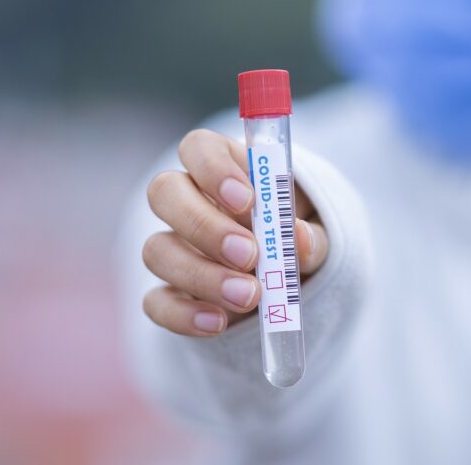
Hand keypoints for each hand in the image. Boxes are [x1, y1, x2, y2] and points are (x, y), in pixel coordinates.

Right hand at [142, 129, 328, 336]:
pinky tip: (218, 323)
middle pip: (164, 192)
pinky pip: (156, 302)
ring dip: (201, 275)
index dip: (214, 169)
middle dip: (204, 225)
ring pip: (156, 250)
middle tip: (249, 255)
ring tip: (249, 297)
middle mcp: (187, 201)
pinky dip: (184, 315)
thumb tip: (299, 240)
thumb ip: (312, 235)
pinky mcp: (168, 293)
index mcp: (222, 168)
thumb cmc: (294, 240)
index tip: (248, 201)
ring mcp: (172, 247)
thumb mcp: (315, 233)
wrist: (286, 288)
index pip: (197, 148)